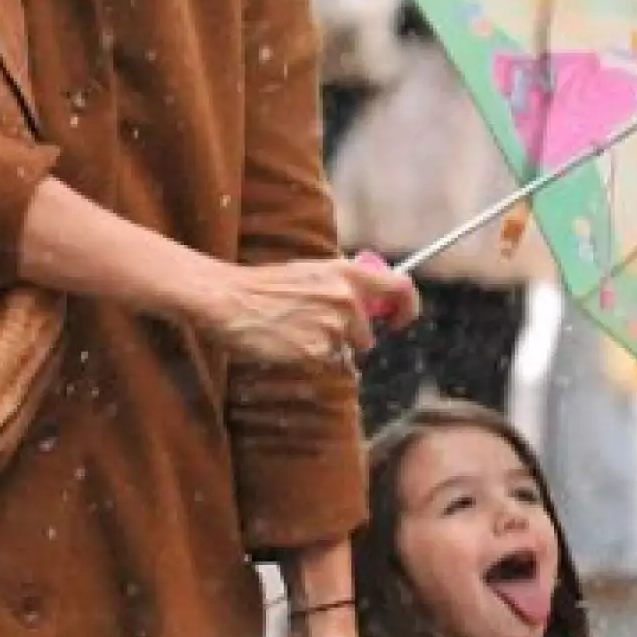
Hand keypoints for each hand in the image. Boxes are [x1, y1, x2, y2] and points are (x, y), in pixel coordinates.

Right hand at [194, 255, 418, 367]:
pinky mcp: (317, 351)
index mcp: (347, 273)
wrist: (229, 301)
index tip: (399, 321)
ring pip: (345, 351)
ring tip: (295, 332)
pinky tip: (288, 344)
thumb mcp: (310, 272)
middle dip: (350, 338)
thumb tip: (371, 301)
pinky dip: (310, 359)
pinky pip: (325, 364)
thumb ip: (343, 285)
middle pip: (367, 333)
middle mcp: (346, 298)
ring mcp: (333, 326)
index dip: (407, 307)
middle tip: (317, 329)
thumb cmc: (264, 287)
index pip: (400, 288)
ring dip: (326, 349)